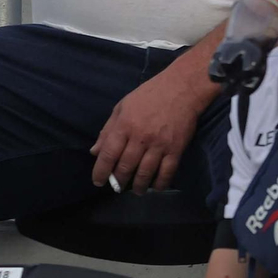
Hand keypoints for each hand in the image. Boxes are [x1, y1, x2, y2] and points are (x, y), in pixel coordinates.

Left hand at [91, 68, 203, 192]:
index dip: (100, 172)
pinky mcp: (176, 148)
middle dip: (119, 181)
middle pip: (125, 167)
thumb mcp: (123, 106)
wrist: (183, 87)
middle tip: (118, 186)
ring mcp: (159, 144)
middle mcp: (140, 137)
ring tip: (137, 190)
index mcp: (125, 125)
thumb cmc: (150, 94)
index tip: (98, 181)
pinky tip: (157, 186)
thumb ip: (108, 129)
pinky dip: (161, 183)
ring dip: (139, 186)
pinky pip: (167, 171)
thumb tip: (95, 152)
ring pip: (145, 173)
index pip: (108, 155)